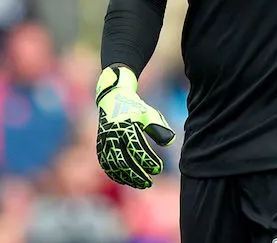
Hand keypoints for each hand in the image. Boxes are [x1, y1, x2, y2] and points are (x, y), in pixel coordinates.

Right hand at [95, 65, 175, 188]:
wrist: (113, 99)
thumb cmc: (136, 108)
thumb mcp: (149, 114)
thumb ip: (159, 127)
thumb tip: (170, 142)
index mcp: (126, 126)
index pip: (137, 148)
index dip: (147, 160)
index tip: (158, 169)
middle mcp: (112, 135)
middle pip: (123, 160)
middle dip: (136, 174)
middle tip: (149, 182)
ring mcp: (104, 141)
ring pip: (113, 165)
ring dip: (126, 177)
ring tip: (140, 184)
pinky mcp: (100, 146)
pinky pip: (106, 164)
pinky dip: (115, 174)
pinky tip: (126, 181)